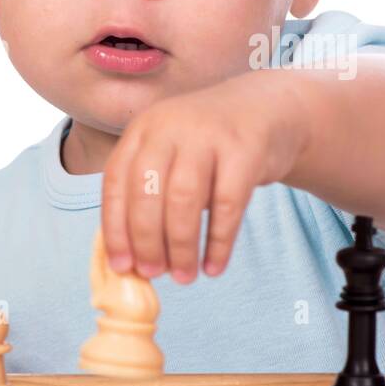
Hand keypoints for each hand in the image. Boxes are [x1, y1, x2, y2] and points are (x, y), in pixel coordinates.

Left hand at [100, 71, 310, 284]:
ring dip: (181, 246)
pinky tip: (215, 267)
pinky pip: (227, 204)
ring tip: (185, 277)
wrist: (269, 108)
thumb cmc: (210, 146)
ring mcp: (208, 134)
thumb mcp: (172, 154)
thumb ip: (150, 193)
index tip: (122, 266)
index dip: (115, 228)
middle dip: (147, 241)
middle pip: (147, 192)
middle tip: (154, 274)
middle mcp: (171, 126)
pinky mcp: (245, 148)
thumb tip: (131, 260)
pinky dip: (219, 242)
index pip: (117, 182)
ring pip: (184, 200)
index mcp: (143, 129)